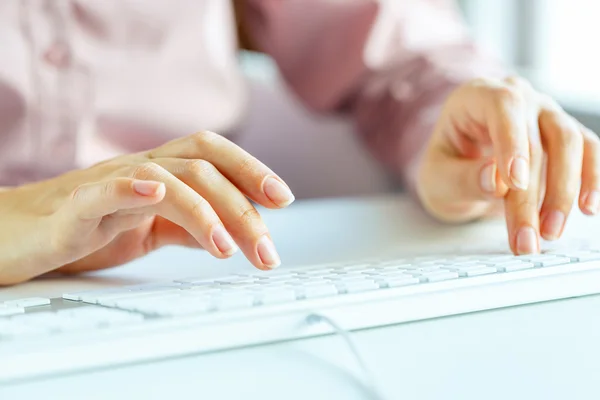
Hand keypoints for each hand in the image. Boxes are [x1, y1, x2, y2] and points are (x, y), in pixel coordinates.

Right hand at [0, 131, 293, 284]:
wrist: (18, 234)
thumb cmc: (85, 228)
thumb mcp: (149, 231)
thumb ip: (187, 226)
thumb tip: (231, 233)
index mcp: (159, 172)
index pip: (213, 155)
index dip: (251, 169)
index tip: (282, 198)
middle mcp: (140, 169)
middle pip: (201, 166)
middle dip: (243, 203)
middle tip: (267, 245)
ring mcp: (109, 182)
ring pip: (167, 178)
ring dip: (205, 212)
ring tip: (227, 248)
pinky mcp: (77, 205)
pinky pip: (107, 189)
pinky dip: (133, 188)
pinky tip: (156, 194)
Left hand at [417, 77, 598, 253]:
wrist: (458, 170)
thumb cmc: (445, 167)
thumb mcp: (436, 177)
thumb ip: (461, 178)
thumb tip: (495, 181)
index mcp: (477, 97)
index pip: (503, 106)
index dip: (512, 142)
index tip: (514, 184)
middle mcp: (518, 98)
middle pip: (536, 137)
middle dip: (532, 195)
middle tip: (526, 237)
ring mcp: (545, 114)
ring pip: (569, 143)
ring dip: (563, 193)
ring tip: (549, 232)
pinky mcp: (565, 135)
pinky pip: (588, 151)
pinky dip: (591, 180)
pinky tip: (589, 209)